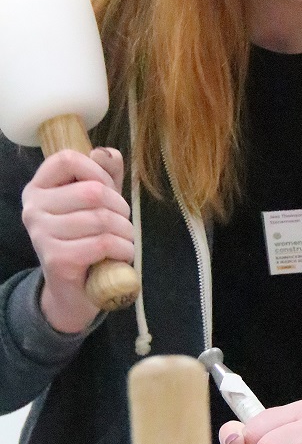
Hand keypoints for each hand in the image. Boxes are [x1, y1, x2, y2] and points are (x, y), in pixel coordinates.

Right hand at [21, 148, 133, 334]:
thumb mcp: (97, 202)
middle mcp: (32, 209)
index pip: (67, 159)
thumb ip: (103, 175)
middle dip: (120, 208)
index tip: (108, 191)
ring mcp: (41, 234)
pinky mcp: (56, 258)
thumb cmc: (87, 239)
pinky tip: (120, 255)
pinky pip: (102, 243)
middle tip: (123, 224)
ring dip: (125, 232)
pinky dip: (122, 249)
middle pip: (92, 191)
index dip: (98, 171)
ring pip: (101, 219)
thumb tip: (106, 153)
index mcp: (38, 188)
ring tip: (124, 241)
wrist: (74, 291)